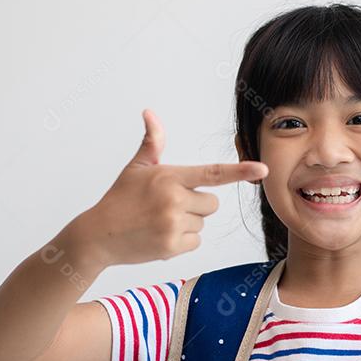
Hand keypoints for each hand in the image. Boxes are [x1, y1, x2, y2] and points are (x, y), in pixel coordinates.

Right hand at [78, 108, 268, 266]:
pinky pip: (196, 241)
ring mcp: (173, 224)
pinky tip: (160, 236)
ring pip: (203, 223)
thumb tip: (150, 113)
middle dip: (197, 205)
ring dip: (188, 223)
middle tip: (168, 206)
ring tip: (159, 221)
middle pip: (212, 204)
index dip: (240, 171)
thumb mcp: (136, 168)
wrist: (97, 236)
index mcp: (169, 176)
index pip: (212, 173)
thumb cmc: (119, 199)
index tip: (263, 168)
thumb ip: (152, 142)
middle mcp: (174, 200)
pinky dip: (182, 241)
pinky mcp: (172, 246)